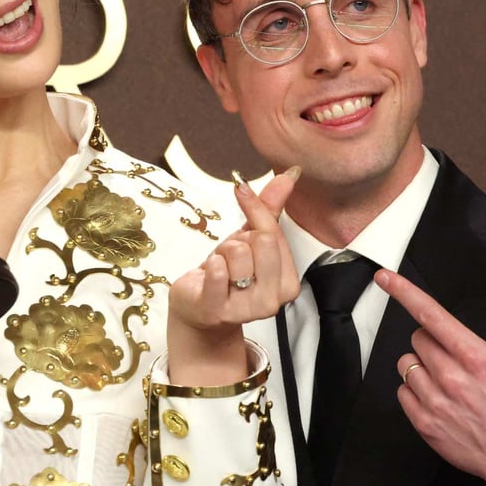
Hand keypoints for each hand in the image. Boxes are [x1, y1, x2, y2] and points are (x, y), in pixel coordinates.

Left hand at [166, 168, 300, 385]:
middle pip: (261, 241)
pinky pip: (217, 271)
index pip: (275, 233)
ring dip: (221, 254)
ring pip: (238, 253)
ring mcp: (245, 310)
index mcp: (288, 284)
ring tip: (219, 268)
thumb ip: (270, 209)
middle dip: (238, 239)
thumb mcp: (249, 240)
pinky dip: (210, 265)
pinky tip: (208, 275)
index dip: (256, 209)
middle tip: (229, 255)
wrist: (196, 308)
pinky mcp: (217, 311)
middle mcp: (272, 301)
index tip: (242, 191)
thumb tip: (289, 174)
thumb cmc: (226, 274)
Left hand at [377, 269, 485, 485]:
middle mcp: (450, 378)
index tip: (384, 277)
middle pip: (418, 337)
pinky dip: (416, 390)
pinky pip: (402, 392)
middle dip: (433, 340)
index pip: (430, 315)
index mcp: (475, 357)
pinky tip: (440, 397)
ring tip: (448, 378)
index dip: (404, 291)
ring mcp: (434, 402)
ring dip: (422, 365)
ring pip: (407, 364)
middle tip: (456, 355)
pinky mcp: (424, 424)